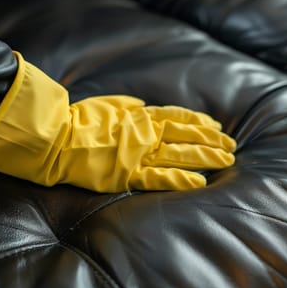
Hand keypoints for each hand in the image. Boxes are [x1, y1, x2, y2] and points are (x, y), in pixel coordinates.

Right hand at [0, 52, 235, 191]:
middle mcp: (145, 133)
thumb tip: (143, 107)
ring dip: (206, 157)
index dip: (199, 122)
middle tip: (231, 146)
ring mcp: (138, 154)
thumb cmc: (79, 120)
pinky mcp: (127, 174)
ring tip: (226, 160)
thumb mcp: (108, 104)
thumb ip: (129, 107)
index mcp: (140, 116)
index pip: (178, 118)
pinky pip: (159, 178)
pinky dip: (180, 179)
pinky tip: (200, 182)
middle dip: (212, 141)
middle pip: (186, 136)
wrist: (56, 137)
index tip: (216, 126)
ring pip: (180, 154)